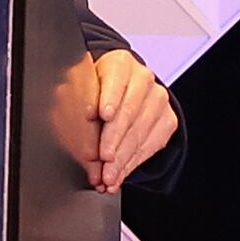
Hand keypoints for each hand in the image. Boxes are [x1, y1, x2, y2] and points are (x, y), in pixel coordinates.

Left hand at [74, 48, 177, 190]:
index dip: (107, 99)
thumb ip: (73, 103)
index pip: (115, 80)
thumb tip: (72, 122)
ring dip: (123, 159)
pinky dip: (133, 164)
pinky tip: (119, 175)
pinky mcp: (168, 120)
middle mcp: (143, 78)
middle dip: (114, 139)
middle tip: (103, 158)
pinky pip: (151, 145)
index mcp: (119, 64)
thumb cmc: (95, 92)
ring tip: (108, 176)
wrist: (121, 94)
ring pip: (140, 132)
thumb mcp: (78, 91)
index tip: (97, 115)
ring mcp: (158, 99)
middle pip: (129, 111)